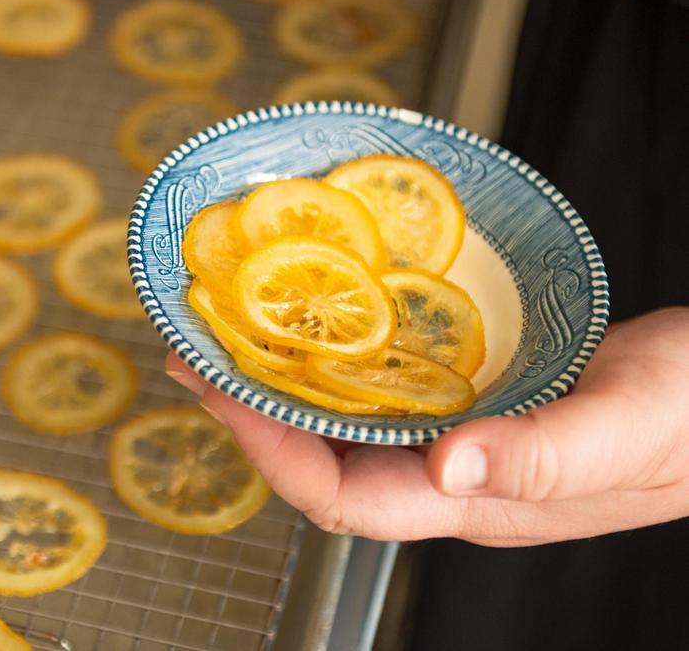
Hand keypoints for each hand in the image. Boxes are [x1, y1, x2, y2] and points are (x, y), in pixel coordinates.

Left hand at [165, 307, 688, 545]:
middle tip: (197, 354)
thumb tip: (447, 470)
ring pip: (348, 428)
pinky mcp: (475, 403)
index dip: (269, 452)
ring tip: (233, 338)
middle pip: (323, 463)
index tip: (219, 393)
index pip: (341, 499)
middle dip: (251, 415)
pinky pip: (386, 392)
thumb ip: (547, 455)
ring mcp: (461, 443)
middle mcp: (452, 480)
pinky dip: (339, 364)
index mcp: (476, 503)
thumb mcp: (633, 425)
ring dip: (284, 388)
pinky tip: (322, 327)